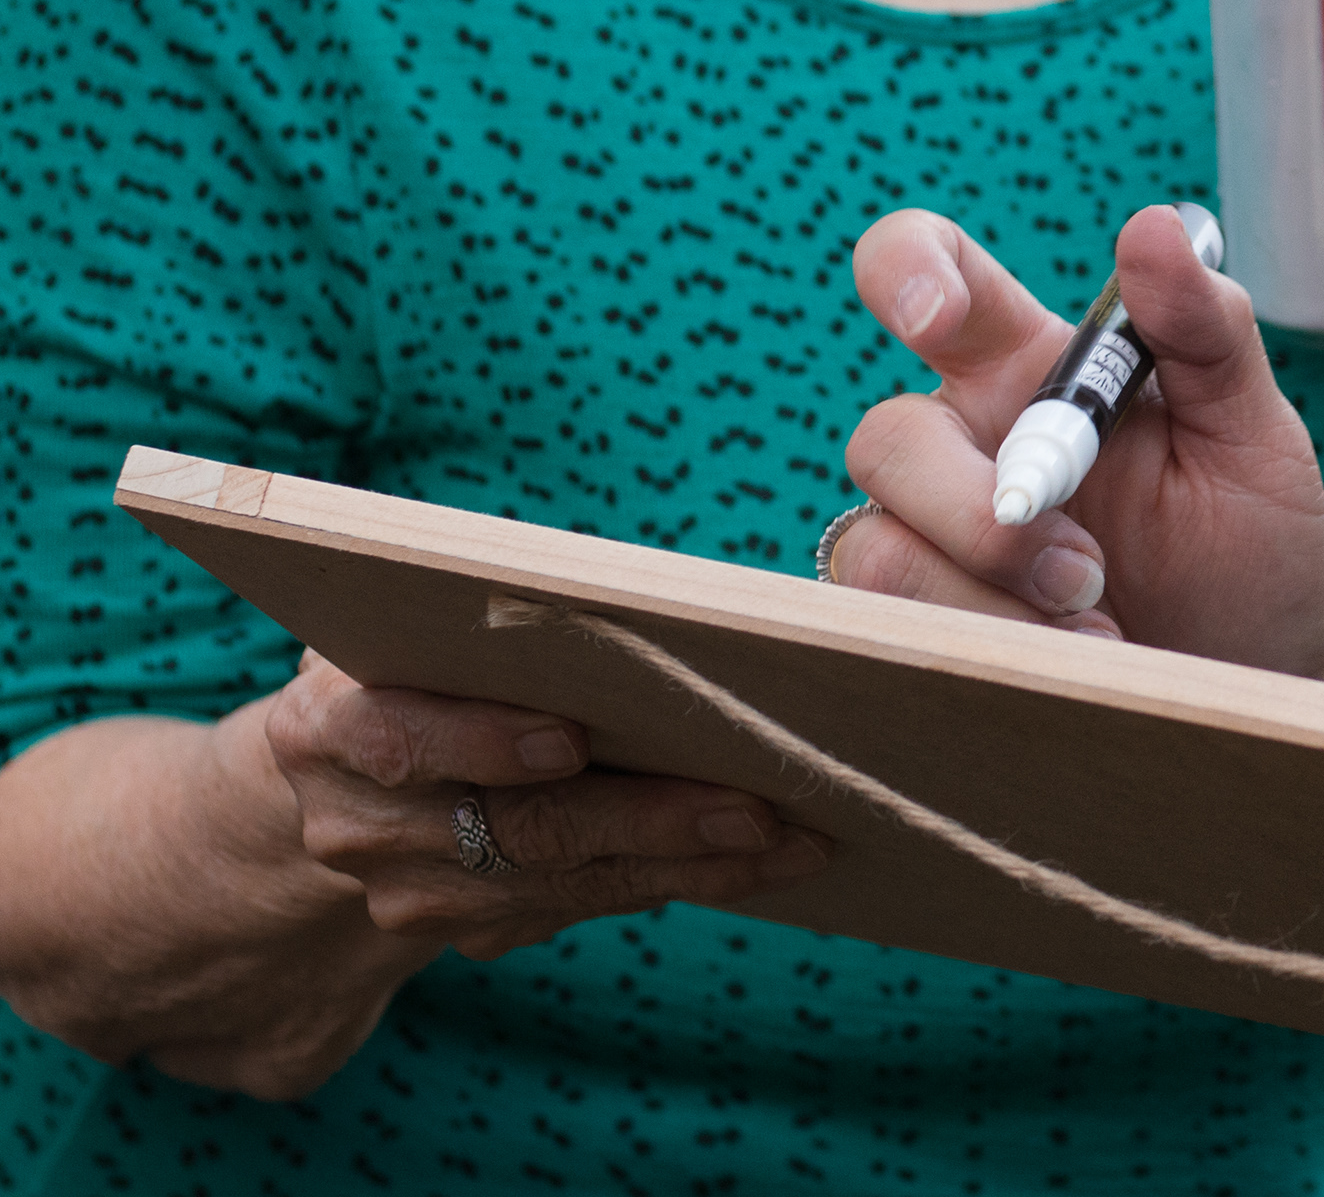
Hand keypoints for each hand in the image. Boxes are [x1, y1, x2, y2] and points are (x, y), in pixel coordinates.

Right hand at [260, 651, 826, 965]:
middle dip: (646, 818)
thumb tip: (625, 602)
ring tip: (790, 839)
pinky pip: (582, 908)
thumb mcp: (420, 621)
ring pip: (564, 882)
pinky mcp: (470, 927)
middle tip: (756, 808)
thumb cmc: (419, 658)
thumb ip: (482, 615)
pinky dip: (676, 882)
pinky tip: (755, 862)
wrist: (351, 775)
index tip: (571, 739)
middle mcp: (358, 826)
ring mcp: (410, 893)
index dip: (482, 741)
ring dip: (688, 864)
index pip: (398, 739)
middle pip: (515, 828)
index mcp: (327, 726)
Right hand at [836, 203, 1323, 671]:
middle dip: (976, 510)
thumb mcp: (1254, 430)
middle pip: (885, 438)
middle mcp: (970, 442)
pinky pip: (897, 629)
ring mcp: (940, 541)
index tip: (940, 315)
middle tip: (1086, 571)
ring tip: (1100, 628)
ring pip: (876, 545)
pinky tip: (1079, 665)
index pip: (931, 274)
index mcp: (1036, 367)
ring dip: (990, 595)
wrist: (1263, 673)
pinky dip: (991, 649)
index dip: (908, 268)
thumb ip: (1207, 329)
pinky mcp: (934, 628)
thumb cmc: (1255, 541)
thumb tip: (1156, 227)